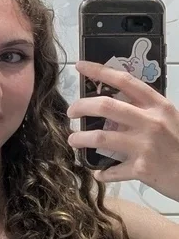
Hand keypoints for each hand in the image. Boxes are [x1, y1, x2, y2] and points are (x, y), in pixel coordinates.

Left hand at [67, 60, 178, 202]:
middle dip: (81, 106)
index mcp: (157, 105)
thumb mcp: (169, 117)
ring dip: (81, 138)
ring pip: (101, 137)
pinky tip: (97, 173)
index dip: (99, 71)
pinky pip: (114, 170)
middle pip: (105, 106)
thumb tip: (113, 103)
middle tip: (70, 111)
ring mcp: (145, 146)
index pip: (123, 80)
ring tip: (73, 140)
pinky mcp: (142, 169)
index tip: (79, 66)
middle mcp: (150, 122)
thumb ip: (144, 109)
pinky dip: (103, 173)